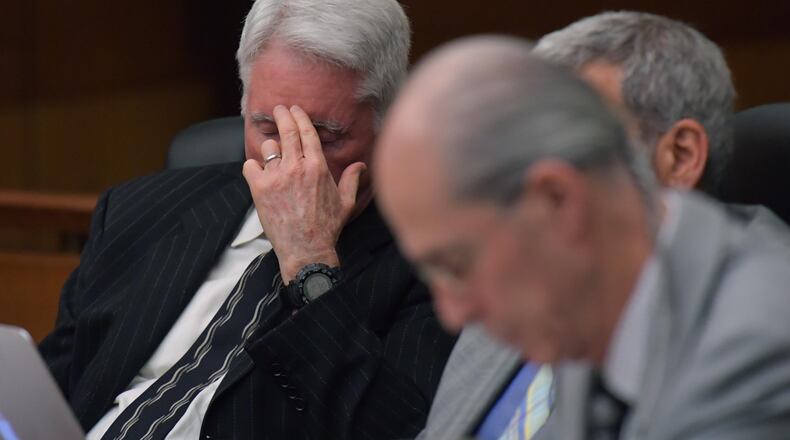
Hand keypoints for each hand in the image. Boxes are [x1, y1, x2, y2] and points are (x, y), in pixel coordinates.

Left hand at [242, 105, 365, 281]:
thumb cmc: (327, 227)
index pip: (306, 132)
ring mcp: (276, 176)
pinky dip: (252, 167)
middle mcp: (296, 167)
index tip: (294, 110)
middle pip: (286, 132)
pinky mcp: (259, 188)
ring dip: (269, 149)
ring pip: (268, 148)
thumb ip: (352, 180)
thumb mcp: (346, 202)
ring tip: (272, 154)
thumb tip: (360, 165)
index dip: (299, 117)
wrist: (306, 248)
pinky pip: (250, 166)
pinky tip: (257, 172)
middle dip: (281, 116)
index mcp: (317, 166)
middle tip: (278, 109)